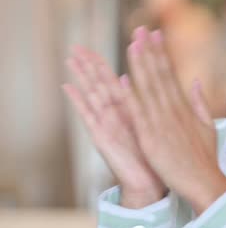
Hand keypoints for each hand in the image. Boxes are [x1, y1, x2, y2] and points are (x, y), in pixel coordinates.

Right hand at [63, 46, 166, 207]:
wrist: (149, 182)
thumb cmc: (154, 154)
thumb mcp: (155, 124)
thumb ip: (150, 104)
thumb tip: (151, 84)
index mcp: (130, 110)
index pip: (117, 81)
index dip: (110, 64)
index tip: (91, 49)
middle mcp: (116, 115)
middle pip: (100, 85)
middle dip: (90, 65)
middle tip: (77, 45)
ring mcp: (107, 125)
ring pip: (92, 95)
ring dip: (81, 77)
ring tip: (71, 59)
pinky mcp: (101, 137)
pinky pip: (87, 117)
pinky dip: (78, 102)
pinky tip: (68, 87)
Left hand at [125, 26, 225, 213]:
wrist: (205, 182)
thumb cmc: (205, 157)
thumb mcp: (208, 126)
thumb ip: (200, 103)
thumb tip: (196, 81)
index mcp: (184, 107)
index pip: (170, 74)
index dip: (161, 53)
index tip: (155, 34)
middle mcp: (172, 110)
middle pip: (159, 75)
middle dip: (149, 50)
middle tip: (141, 29)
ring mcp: (161, 123)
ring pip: (148, 89)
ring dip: (139, 65)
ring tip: (132, 44)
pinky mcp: (151, 138)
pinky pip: (138, 114)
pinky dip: (131, 96)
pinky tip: (122, 80)